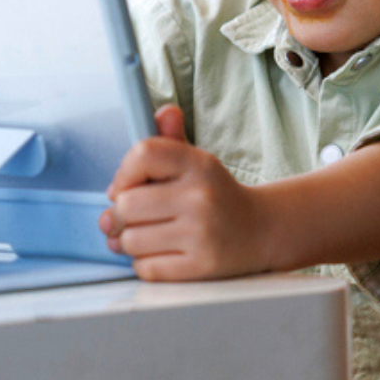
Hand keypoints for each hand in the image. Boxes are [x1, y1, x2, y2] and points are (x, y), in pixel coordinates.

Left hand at [99, 106, 270, 280]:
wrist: (262, 230)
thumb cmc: (216, 196)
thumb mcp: (197, 163)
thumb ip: (170, 139)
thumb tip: (164, 112)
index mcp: (199, 164)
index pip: (142, 154)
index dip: (122, 174)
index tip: (123, 187)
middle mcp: (201, 197)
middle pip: (126, 204)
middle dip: (117, 214)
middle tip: (125, 218)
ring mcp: (202, 234)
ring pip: (131, 240)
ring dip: (126, 241)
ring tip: (139, 236)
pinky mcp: (202, 266)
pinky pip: (146, 267)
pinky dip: (142, 263)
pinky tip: (156, 253)